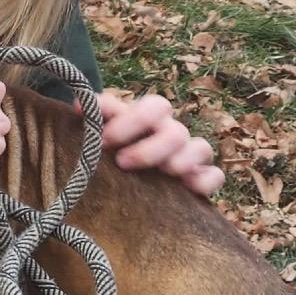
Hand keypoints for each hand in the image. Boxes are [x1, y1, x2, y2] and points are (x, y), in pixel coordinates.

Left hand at [95, 92, 224, 196]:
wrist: (128, 180)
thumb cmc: (113, 147)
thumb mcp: (103, 129)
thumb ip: (96, 115)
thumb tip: (80, 106)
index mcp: (151, 117)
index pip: (154, 106)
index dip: (130, 121)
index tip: (103, 140)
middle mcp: (172, 132)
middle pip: (176, 130)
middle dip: (149, 148)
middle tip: (122, 163)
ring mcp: (190, 155)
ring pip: (201, 147)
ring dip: (179, 161)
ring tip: (161, 173)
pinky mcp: (201, 178)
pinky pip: (215, 176)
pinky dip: (205, 180)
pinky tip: (188, 188)